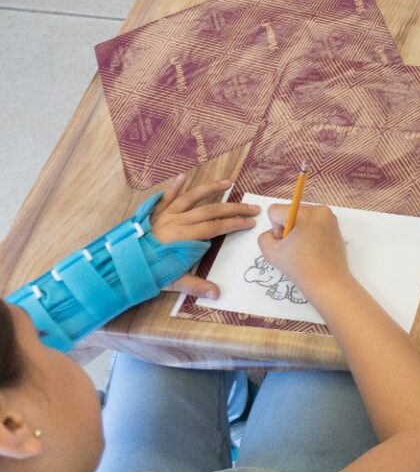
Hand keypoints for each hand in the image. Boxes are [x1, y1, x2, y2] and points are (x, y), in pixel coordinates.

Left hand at [149, 174, 260, 298]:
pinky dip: (174, 187)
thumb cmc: (145, 272)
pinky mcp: (153, 213)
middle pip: (210, 210)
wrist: (116, 265)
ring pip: (192, 198)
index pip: (216, 227)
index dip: (235, 224)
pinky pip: (166, 197)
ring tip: (228, 182)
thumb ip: (195, 286)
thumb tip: (217, 294)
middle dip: (233, 208)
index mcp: (184, 237)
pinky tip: (183, 176)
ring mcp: (165, 215)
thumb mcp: (171, 282)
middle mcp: (177, 221)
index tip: (250, 222)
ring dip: (210, 189)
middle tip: (252, 206)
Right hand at [257, 202, 349, 297]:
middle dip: (287, 227)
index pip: (275, 210)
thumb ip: (265, 237)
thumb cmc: (300, 268)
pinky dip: (308, 231)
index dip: (275, 228)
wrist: (327, 282)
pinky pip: (313, 221)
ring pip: (302, 216)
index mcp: (304, 213)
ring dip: (298, 229)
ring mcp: (329, 217)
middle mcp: (320, 210)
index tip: (285, 242)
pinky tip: (311, 247)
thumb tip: (274, 232)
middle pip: (290, 211)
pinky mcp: (335, 225)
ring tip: (304, 248)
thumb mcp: (270, 252)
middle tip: (294, 246)